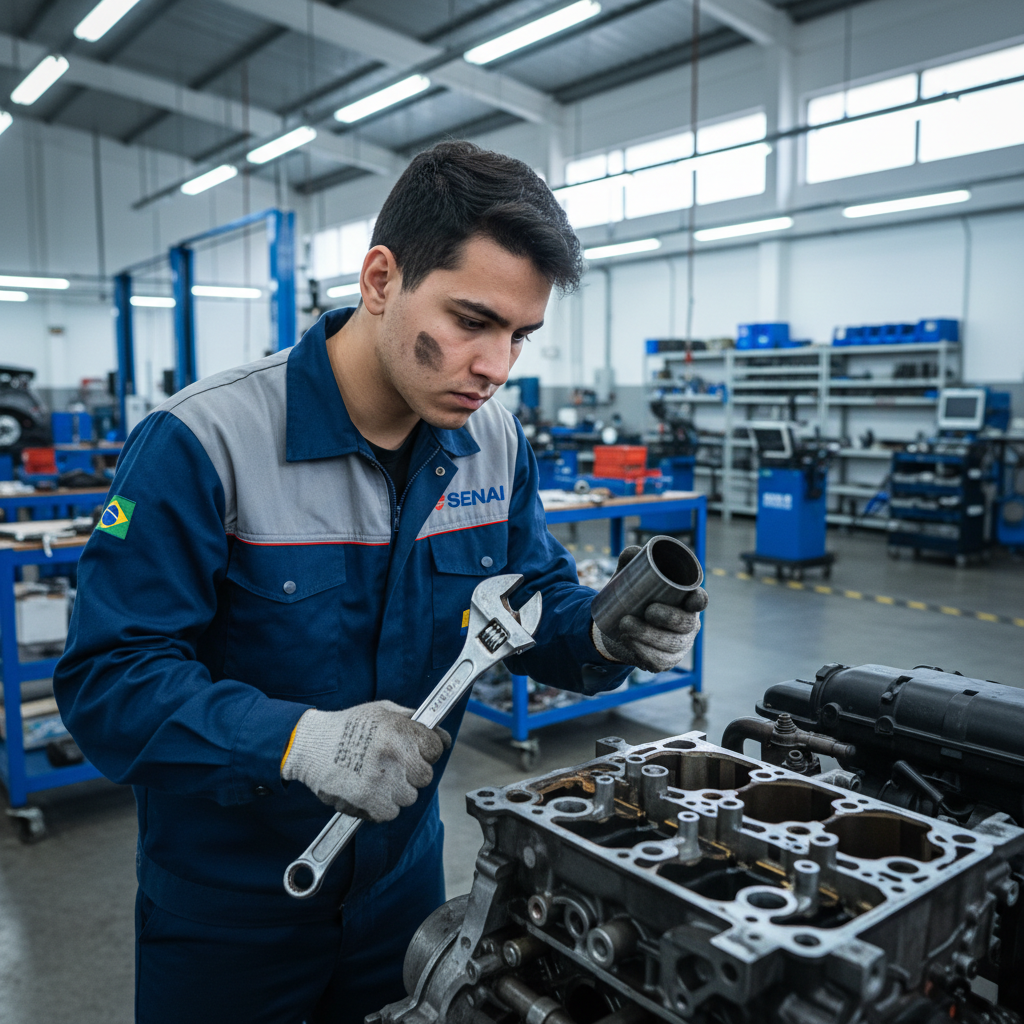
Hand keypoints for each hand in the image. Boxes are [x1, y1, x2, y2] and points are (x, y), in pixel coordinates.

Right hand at [281, 701, 450, 821]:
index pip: (436, 748)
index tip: (418, 751)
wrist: (310, 747)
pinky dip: (382, 806)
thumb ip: (411, 719)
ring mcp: (382, 781)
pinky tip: (370, 790)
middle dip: (413, 772)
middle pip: (425, 776)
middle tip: (395, 766)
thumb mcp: (381, 710)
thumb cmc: (347, 726)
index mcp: (398, 730)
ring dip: (397, 790)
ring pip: (409, 797)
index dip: (427, 750)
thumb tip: (440, 734)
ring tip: (378, 777)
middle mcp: (393, 756)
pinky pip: (391, 812)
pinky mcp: (368, 802)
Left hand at [591, 545, 707, 672]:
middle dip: (668, 617)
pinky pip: (657, 661)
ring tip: (625, 625)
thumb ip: (632, 560)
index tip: (691, 597)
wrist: (617, 627)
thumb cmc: (632, 597)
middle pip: (685, 623)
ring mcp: (678, 645)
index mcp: (685, 601)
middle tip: (648, 610)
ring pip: (669, 644)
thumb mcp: (630, 577)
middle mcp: (688, 624)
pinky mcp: (665, 661)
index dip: (698, 600)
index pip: (700, 600)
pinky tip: (629, 642)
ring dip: (648, 635)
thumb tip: (633, 551)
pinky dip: (642, 652)